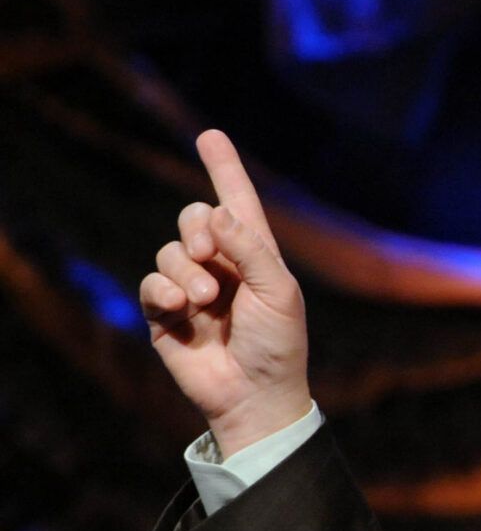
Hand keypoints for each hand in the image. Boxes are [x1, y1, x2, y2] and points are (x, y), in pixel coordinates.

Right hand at [140, 130, 310, 456]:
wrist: (256, 395)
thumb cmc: (278, 344)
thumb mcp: (277, 291)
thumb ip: (250, 248)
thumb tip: (218, 212)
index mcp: (255, 256)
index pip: (238, 203)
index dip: (224, 169)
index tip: (210, 135)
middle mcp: (222, 266)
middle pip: (193, 218)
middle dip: (197, 227)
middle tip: (209, 252)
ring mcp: (192, 289)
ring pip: (170, 251)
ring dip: (186, 271)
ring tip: (206, 300)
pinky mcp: (166, 313)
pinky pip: (152, 284)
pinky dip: (165, 292)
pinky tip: (183, 309)